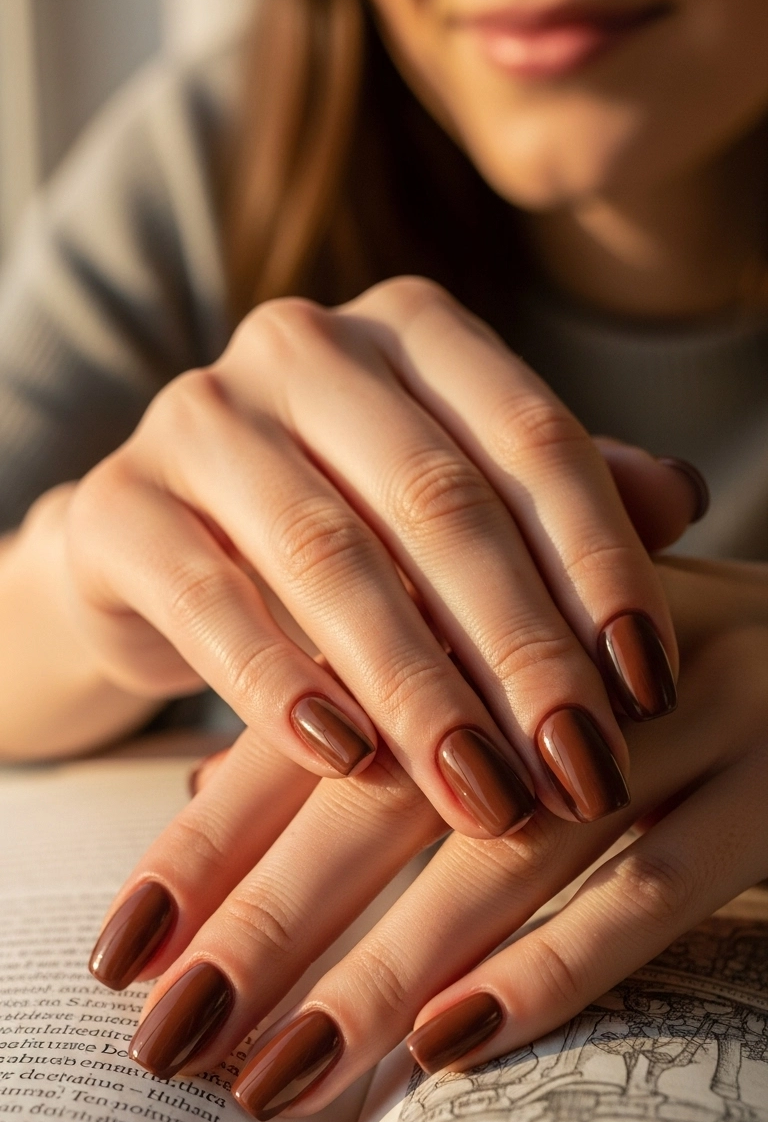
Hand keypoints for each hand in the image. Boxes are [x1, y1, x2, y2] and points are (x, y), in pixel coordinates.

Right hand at [63, 278, 691, 832]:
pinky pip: (211, 602)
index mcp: (408, 327)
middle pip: (440, 502)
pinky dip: (285, 689)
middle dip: (522, 649)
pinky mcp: (121, 504)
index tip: (650, 689)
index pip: (532, 438)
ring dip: (419, 689)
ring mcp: (200, 415)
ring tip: (486, 795)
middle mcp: (303, 346)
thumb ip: (549, 496)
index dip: (601, 565)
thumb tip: (682, 497)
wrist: (160, 549)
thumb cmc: (338, 523)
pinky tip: (349, 762)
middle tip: (582, 769)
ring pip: (332, 557)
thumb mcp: (450, 505)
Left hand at [89, 559, 766, 1116]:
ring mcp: (691, 712)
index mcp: (496, 596)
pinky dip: (551, 967)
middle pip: (395, 786)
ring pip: (510, 849)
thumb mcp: (511, 660)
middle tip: (174, 1032)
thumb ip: (371, 713)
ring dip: (385, 967)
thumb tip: (208, 792)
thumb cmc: (651, 659)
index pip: (327, 716)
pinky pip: (655, 888)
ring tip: (282, 1067)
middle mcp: (580, 646)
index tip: (131, 943)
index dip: (221, 834)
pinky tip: (453, 1039)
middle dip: (272, 917)